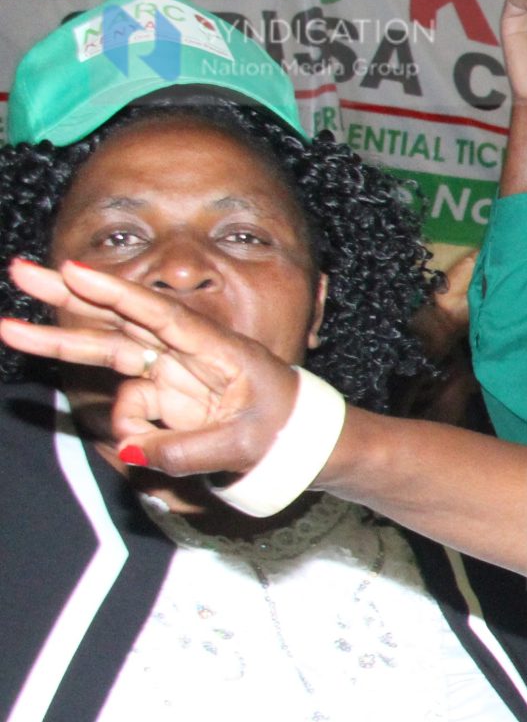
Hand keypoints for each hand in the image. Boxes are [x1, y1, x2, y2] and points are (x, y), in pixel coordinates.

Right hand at [3, 257, 304, 476]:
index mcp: (220, 351)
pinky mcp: (161, 397)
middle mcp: (189, 352)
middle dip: (69, 297)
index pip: (163, 317)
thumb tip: (131, 450)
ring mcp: (172, 373)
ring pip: (108, 350)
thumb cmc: (285, 433)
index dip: (118, 295)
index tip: (74, 270)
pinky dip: (129, 431)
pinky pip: (128, 410)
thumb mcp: (244, 447)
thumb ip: (187, 451)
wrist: (302, 445)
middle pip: (121, 319)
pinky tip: (148, 449)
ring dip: (59, 341)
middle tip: (19, 271)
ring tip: (8, 331)